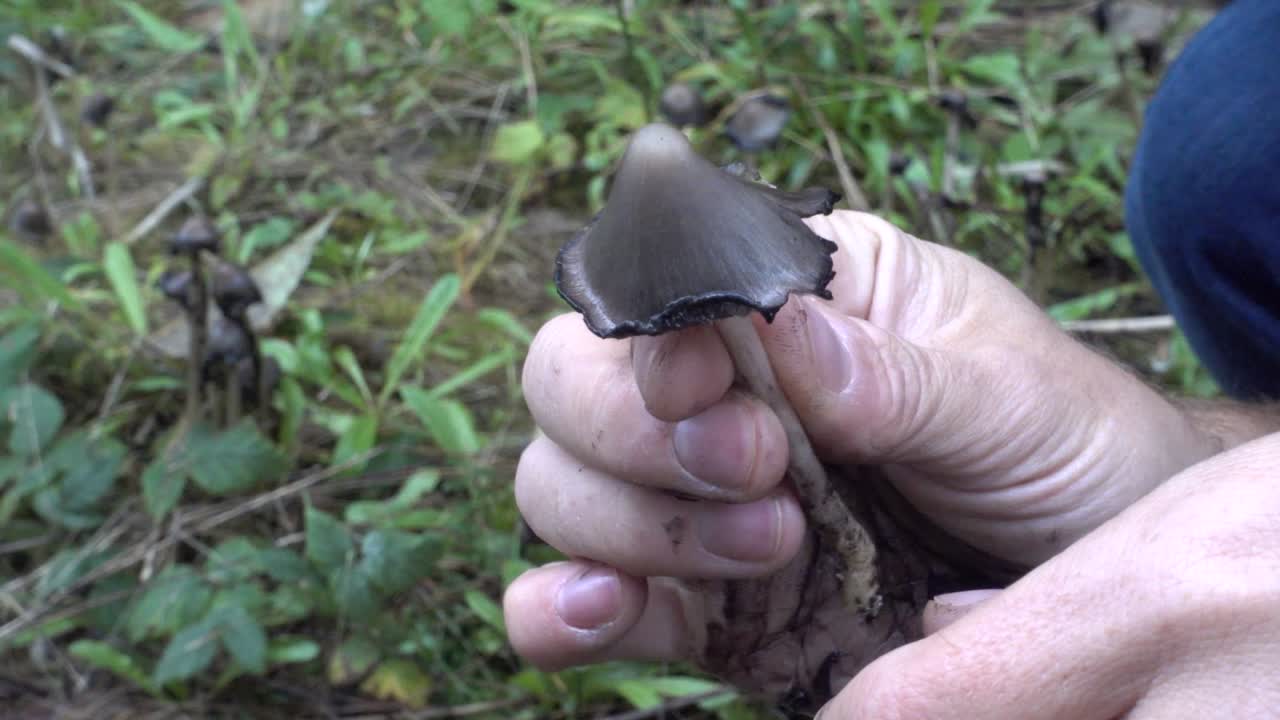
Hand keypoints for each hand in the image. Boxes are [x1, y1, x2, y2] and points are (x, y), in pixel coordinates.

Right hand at [503, 211, 1217, 699]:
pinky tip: (598, 613)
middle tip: (760, 474)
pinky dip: (558, 612)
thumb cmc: (1064, 446)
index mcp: (786, 297)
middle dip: (638, 433)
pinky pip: (582, 603)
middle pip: (569, 383)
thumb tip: (792, 341)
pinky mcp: (692, 601)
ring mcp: (690, 498)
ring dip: (631, 523)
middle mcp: (716, 389)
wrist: (1094, 583)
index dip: (656, 338)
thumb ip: (901, 378)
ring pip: (559, 487)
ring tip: (773, 548)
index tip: (715, 389)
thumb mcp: (1011, 399)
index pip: (657, 288)